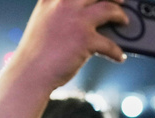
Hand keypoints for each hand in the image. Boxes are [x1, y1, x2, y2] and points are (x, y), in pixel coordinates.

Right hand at [11, 0, 127, 90]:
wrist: (30, 72)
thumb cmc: (36, 52)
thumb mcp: (43, 21)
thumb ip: (59, 13)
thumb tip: (86, 18)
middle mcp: (64, 3)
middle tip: (120, 0)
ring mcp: (76, 19)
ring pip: (109, 9)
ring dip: (120, 15)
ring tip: (124, 21)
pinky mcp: (85, 39)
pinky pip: (110, 44)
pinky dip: (117, 52)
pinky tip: (119, 56)